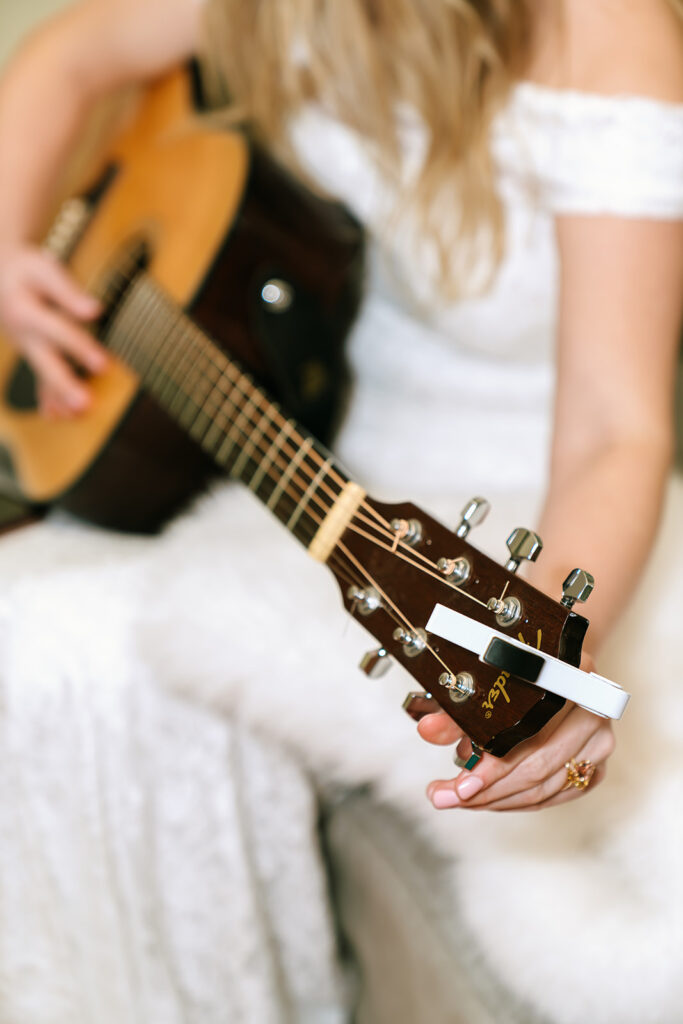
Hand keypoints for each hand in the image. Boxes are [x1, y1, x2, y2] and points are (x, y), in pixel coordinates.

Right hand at [0, 244, 105, 417]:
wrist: (0, 275)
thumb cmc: (27, 270)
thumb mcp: (44, 270)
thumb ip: (68, 291)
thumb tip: (95, 310)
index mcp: (26, 310)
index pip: (58, 330)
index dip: (80, 347)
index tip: (103, 365)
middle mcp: (24, 333)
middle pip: (46, 361)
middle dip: (65, 384)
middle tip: (85, 404)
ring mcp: (27, 346)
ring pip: (43, 374)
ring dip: (60, 396)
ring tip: (79, 413)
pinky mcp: (32, 352)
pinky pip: (38, 378)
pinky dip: (48, 398)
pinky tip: (59, 416)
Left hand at [418, 655, 614, 811]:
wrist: (551, 669)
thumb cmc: (514, 674)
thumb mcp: (481, 684)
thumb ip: (456, 709)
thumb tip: (427, 729)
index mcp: (569, 672)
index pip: (532, 729)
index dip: (495, 763)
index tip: (461, 784)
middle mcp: (593, 705)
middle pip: (539, 763)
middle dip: (488, 789)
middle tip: (447, 797)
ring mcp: (600, 739)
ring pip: (546, 785)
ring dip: (498, 799)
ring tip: (458, 799)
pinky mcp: (596, 766)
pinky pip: (555, 795)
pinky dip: (518, 800)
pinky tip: (488, 799)